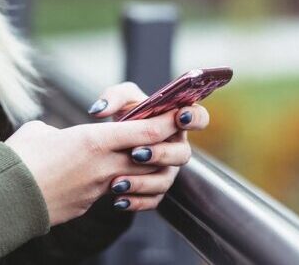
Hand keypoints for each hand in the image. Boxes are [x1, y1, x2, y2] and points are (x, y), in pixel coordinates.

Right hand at [6, 110, 178, 225]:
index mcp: (93, 140)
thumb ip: (61, 131)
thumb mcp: (40, 131)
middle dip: (162, 146)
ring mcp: (98, 189)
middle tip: (162, 136)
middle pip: (150, 156)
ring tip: (134, 159)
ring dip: (142, 169)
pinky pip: (114, 193)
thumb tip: (60, 137)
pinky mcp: (88, 205)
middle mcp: (103, 166)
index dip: (167, 122)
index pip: (146, 131)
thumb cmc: (18, 159)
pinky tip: (108, 180)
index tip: (178, 114)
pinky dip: (118, 185)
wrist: (4, 200)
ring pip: (137, 177)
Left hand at [88, 82, 209, 210]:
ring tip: (118, 182)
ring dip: (143, 182)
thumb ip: (113, 97)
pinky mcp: (156, 190)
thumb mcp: (120, 100)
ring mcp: (168, 170)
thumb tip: (99, 110)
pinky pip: (152, 200)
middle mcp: (176, 147)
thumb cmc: (125, 115)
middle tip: (136, 153)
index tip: (179, 117)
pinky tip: (118, 200)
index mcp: (176, 121)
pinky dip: (135, 201)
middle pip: (182, 154)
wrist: (111, 144)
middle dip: (161, 154)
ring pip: (165, 180)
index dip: (194, 118)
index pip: (199, 118)